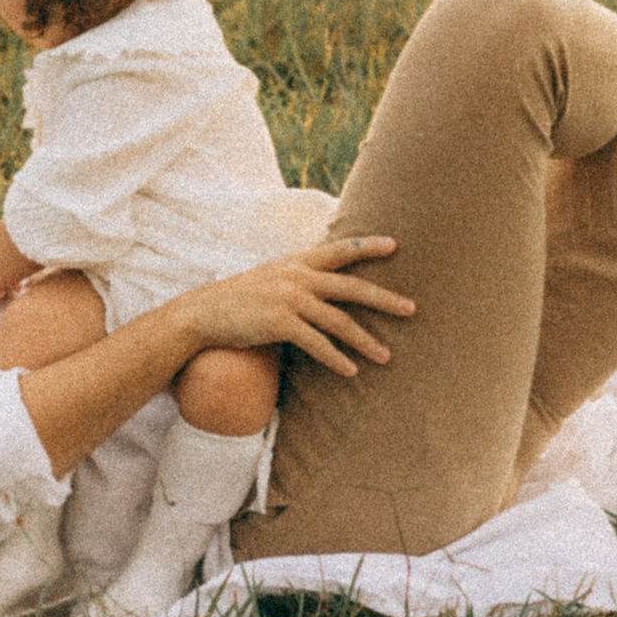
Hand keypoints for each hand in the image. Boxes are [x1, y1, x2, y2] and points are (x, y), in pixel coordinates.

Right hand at [179, 237, 408, 375]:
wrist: (204, 312)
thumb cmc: (241, 298)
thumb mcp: (273, 276)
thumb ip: (300, 277)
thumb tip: (327, 284)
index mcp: (297, 261)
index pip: (339, 249)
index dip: (367, 246)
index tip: (395, 244)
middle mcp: (297, 276)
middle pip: (351, 286)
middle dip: (384, 298)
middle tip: (412, 308)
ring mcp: (289, 299)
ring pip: (339, 320)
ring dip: (365, 341)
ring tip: (387, 356)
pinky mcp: (280, 323)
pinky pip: (317, 343)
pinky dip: (336, 358)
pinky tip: (351, 371)